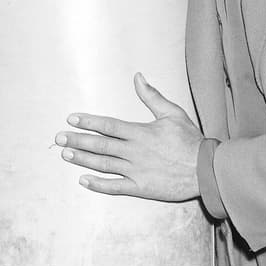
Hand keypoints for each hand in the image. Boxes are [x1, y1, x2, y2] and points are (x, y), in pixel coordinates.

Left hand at [55, 73, 202, 201]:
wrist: (206, 170)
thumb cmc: (190, 141)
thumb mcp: (172, 113)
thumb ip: (152, 96)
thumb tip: (138, 77)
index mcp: (140, 132)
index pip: (108, 125)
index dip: (88, 122)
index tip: (71, 119)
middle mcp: (134, 151)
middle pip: (100, 145)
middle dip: (77, 140)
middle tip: (58, 138)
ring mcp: (136, 171)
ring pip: (103, 165)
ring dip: (83, 159)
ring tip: (65, 154)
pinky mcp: (141, 188)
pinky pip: (115, 187)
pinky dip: (98, 185)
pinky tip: (83, 181)